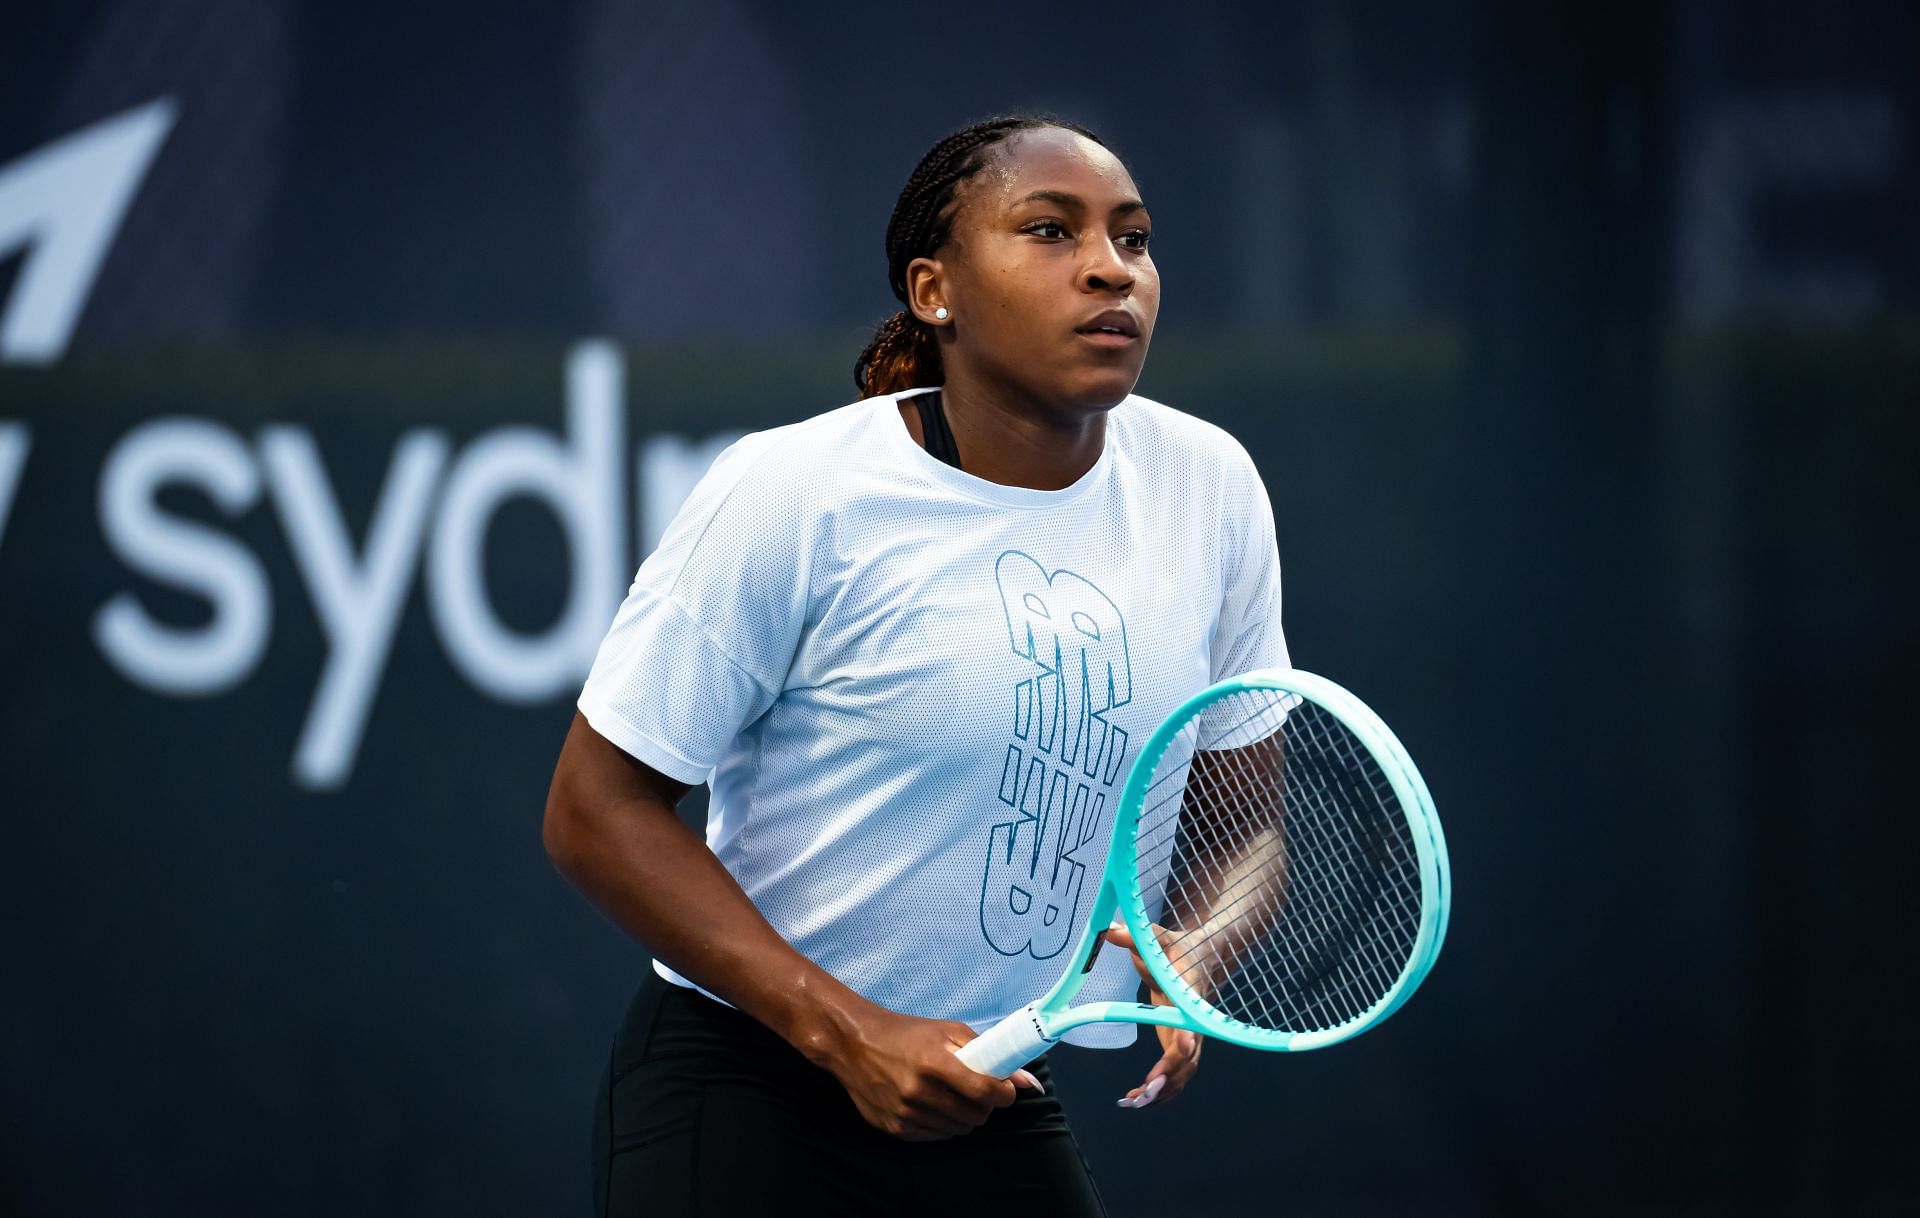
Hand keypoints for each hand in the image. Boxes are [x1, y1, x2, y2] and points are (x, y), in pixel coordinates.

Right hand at [814, 1002, 1042, 1140]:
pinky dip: (942, 1124)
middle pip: (975, 1116)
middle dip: (983, 1105)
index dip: (1003, 1094)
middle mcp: (918, 1091)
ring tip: (950, 1095)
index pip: (985, 1092)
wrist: (855, 1045)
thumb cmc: (908, 1033)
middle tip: (974, 1090)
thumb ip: (988, 1053)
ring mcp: (905, 1114)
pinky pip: (936, 1137)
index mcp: (934, 1062)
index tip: (1003, 1089)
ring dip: (963, 1116)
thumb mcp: (948, 1031)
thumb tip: (1027, 1082)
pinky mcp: (894, 1129)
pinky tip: (931, 1105)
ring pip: (958, 1130)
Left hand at [1103, 921, 1202, 1109]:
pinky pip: (1176, 1075)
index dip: (1189, 1032)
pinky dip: (1161, 1092)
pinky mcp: (1181, 1045)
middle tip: (1146, 1090)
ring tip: (1134, 1102)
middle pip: (1190, 1055)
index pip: (1193, 1015)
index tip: (1184, 1045)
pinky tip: (1137, 1100)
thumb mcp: (1157, 938)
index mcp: (1190, 993)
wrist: (1203, 958)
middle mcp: (1196, 1020)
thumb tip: (1110, 929)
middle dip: (1170, 1075)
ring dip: (1163, 1091)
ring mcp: (1191, 1036)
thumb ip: (1136, 936)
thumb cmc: (1178, 948)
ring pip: (1184, 1072)